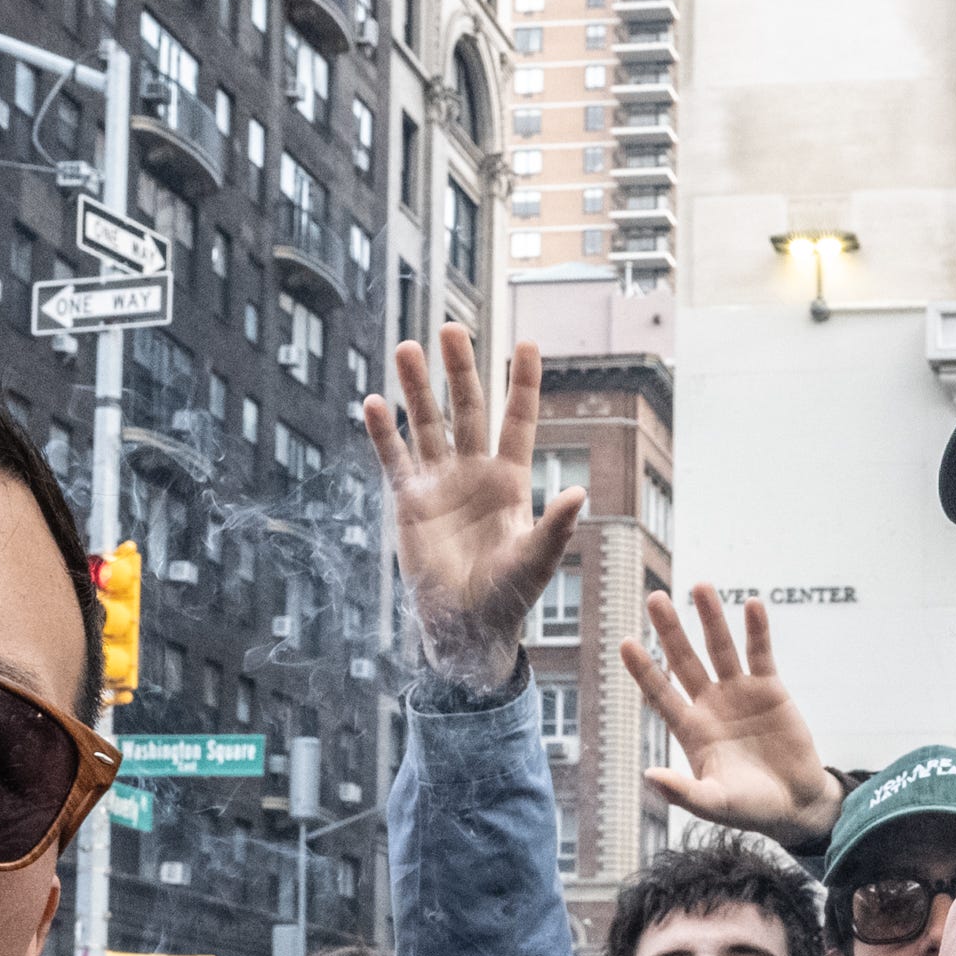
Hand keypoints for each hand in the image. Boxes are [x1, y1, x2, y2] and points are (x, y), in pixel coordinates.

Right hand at [361, 326, 577, 692]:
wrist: (466, 627)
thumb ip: (556, 527)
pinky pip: (395, 460)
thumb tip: (581, 493)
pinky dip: (383, 433)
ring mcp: (440, 484)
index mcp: (512, 482)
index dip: (524, 384)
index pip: (518, 421)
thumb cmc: (508, 597)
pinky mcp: (409, 503)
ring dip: (417, 388)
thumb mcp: (536, 560)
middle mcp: (475, 474)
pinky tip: (373, 403)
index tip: (528, 343)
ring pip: (428, 424)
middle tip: (451, 328)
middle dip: (460, 370)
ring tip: (408, 348)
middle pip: (468, 409)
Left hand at [624, 585, 843, 839]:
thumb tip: (649, 776)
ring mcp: (739, 693)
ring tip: (701, 586)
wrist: (795, 804)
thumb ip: (684, 792)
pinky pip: (761, 654)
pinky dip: (757, 630)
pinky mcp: (770, 689)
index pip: (661, 693)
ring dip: (711, 618)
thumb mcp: (715, 804)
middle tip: (656, 598)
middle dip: (671, 631)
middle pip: (685, 660)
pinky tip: (752, 605)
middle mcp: (710, 705)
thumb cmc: (750, 808)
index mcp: (691, 730)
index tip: (625, 643)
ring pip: (721, 648)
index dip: (644, 670)